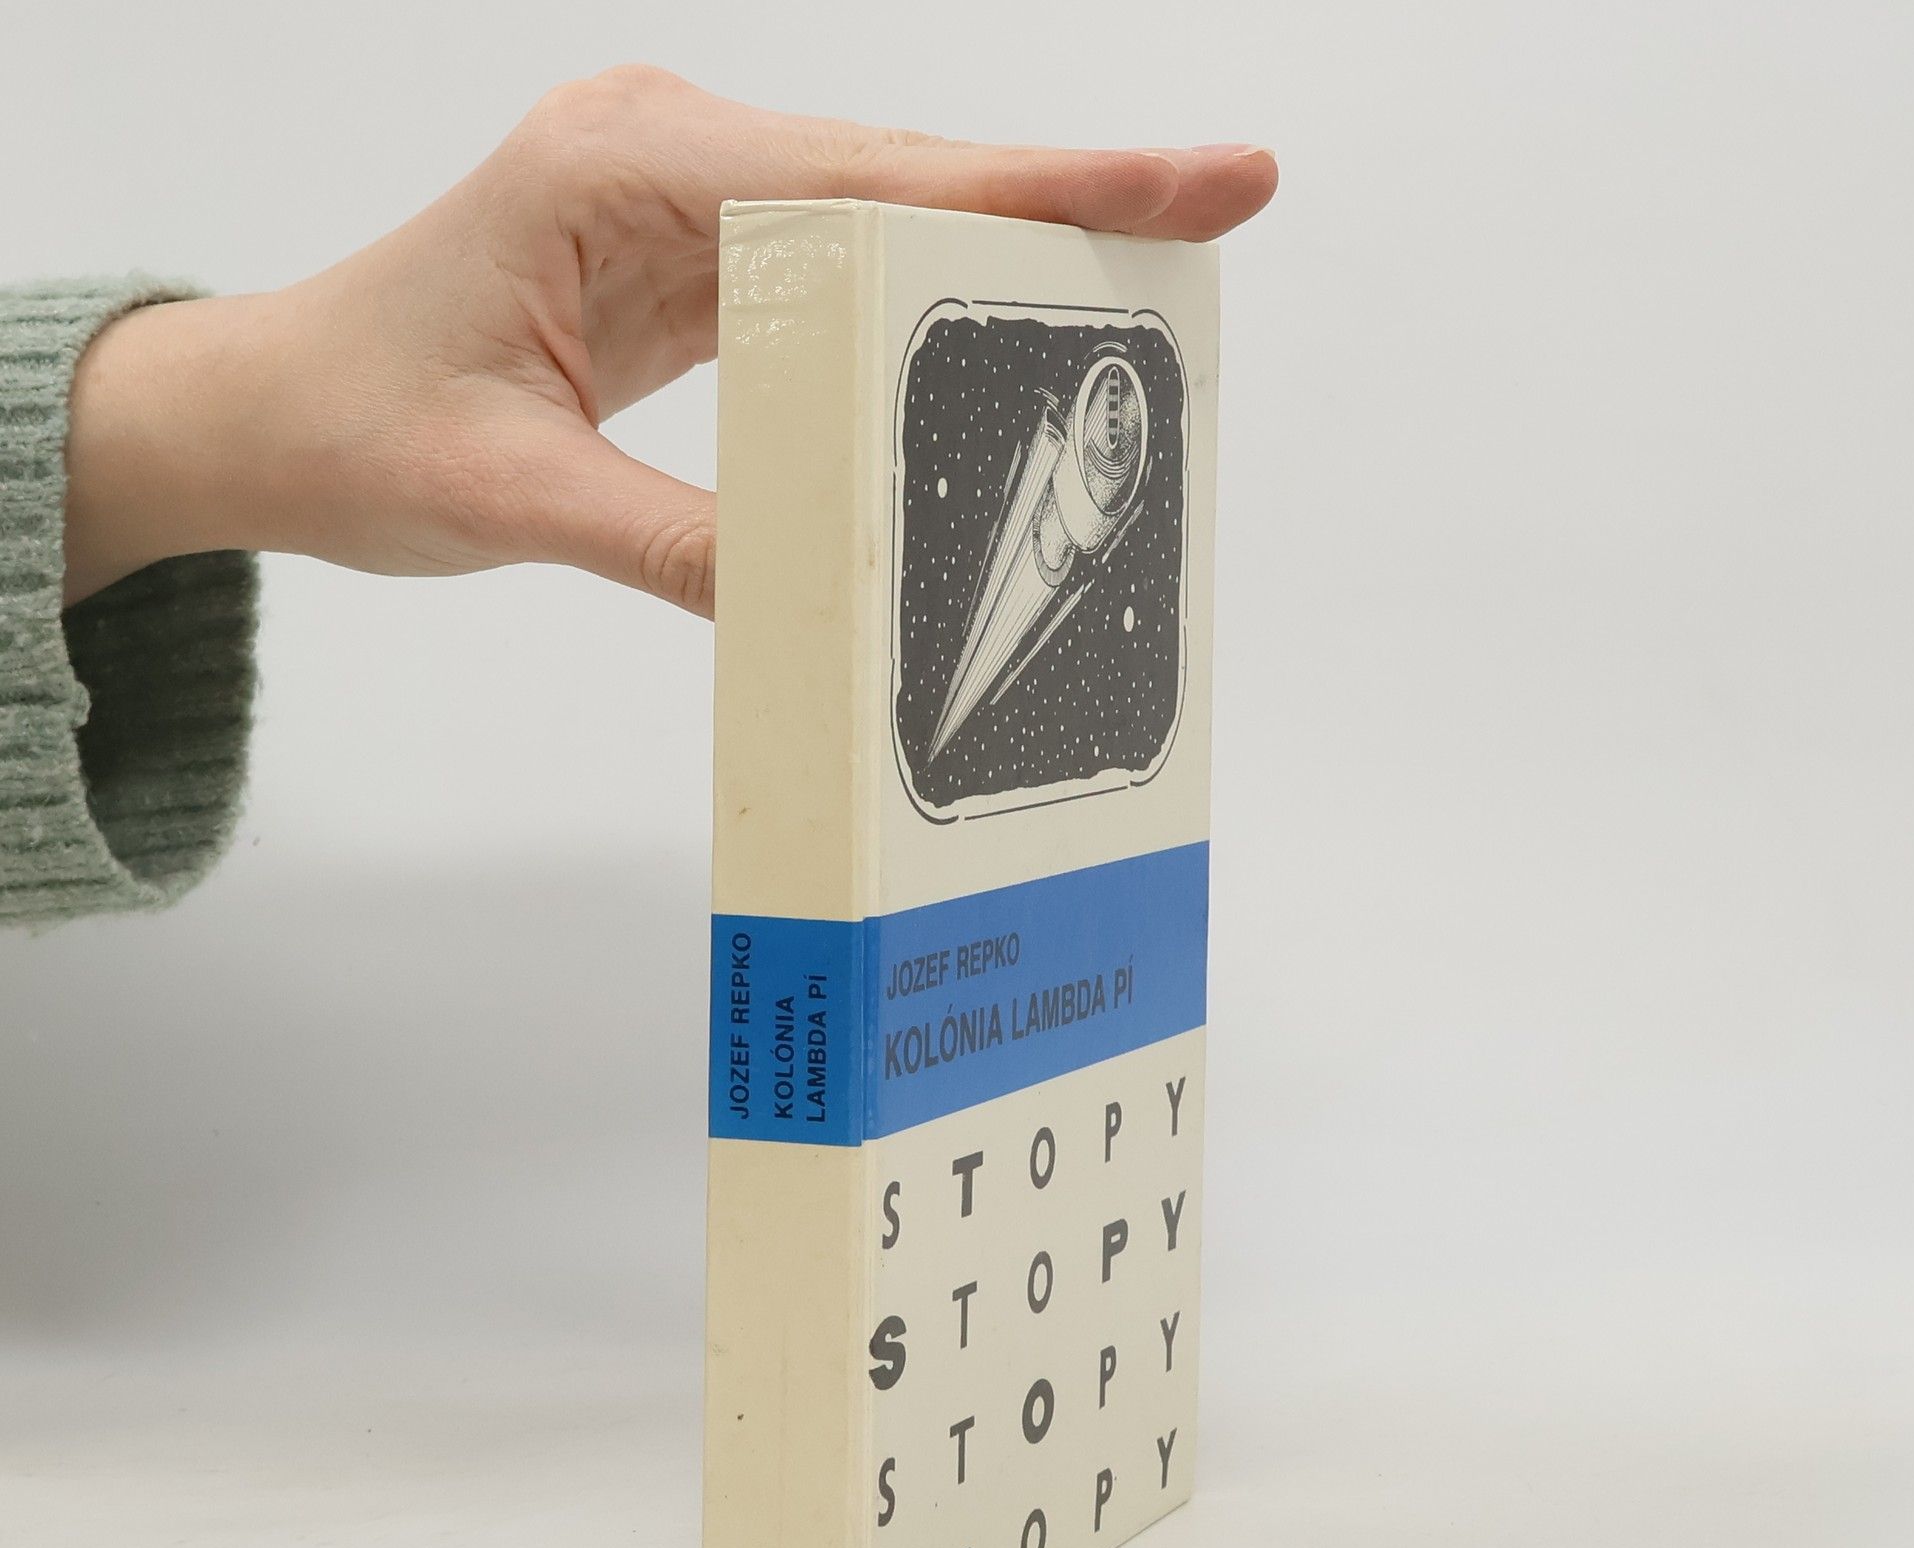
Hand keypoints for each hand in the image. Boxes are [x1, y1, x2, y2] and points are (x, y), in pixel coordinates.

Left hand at [63, 68, 1275, 613]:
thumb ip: (671, 542)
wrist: (271, 413)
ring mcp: (687, 201)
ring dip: (1006, 252)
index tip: (1189, 181)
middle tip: (1221, 211)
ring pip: (887, 217)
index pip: (870, 175)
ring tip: (1143, 282)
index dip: (1039, 184)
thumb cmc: (350, 423)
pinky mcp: (695, 260)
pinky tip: (1000, 340)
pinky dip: (925, 308)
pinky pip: (840, 273)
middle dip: (1063, 198)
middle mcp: (667, 156)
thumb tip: (822, 604)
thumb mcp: (508, 494)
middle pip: (907, 174)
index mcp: (620, 166)